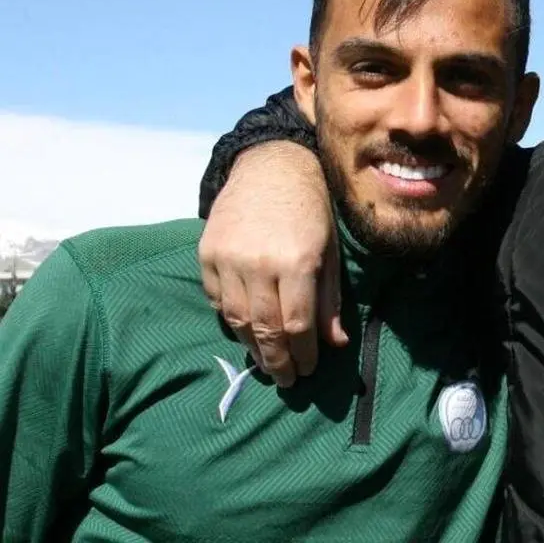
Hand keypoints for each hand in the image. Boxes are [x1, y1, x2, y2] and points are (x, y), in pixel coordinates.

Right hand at [199, 141, 346, 386]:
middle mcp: (258, 263)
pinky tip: (246, 330)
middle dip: (276, 360)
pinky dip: (231, 319)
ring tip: (266, 362)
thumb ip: (329, 298)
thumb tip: (334, 343)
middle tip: (285, 380)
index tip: (307, 371)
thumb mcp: (330, 251)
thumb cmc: (311, 209)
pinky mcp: (206, 253)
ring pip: (237, 319)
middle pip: (264, 328)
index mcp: (297, 261)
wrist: (272, 166)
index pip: (297, 324)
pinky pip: (217, 299)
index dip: (302, 353)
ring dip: (252, 346)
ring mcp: (227, 258)